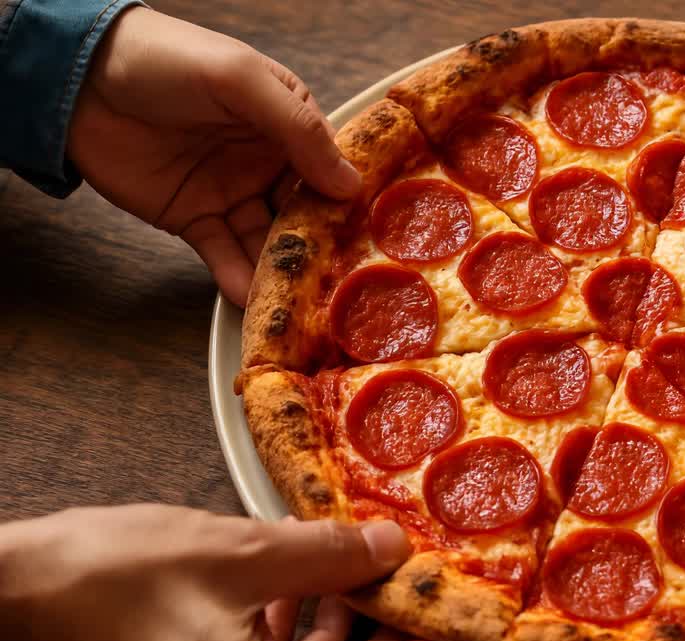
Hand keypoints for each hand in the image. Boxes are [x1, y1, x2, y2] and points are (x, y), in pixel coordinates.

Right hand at [0, 505, 455, 640]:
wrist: (18, 597)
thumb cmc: (104, 584)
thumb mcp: (239, 555)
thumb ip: (328, 557)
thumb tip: (390, 549)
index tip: (462, 607)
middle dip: (390, 635)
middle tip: (415, 580)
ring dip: (346, 629)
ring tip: (364, 568)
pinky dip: (300, 634)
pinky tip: (307, 582)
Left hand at [67, 7, 361, 306]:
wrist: (77, 79)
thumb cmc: (166, 60)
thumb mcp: (241, 81)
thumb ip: (298, 128)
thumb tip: (350, 184)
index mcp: (288, 120)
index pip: (329, 166)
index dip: (349, 200)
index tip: (371, 235)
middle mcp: (267, 160)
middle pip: (305, 212)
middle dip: (320, 246)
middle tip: (341, 284)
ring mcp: (232, 191)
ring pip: (267, 239)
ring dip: (281, 269)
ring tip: (297, 300)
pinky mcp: (194, 219)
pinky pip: (224, 253)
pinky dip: (237, 276)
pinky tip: (250, 295)